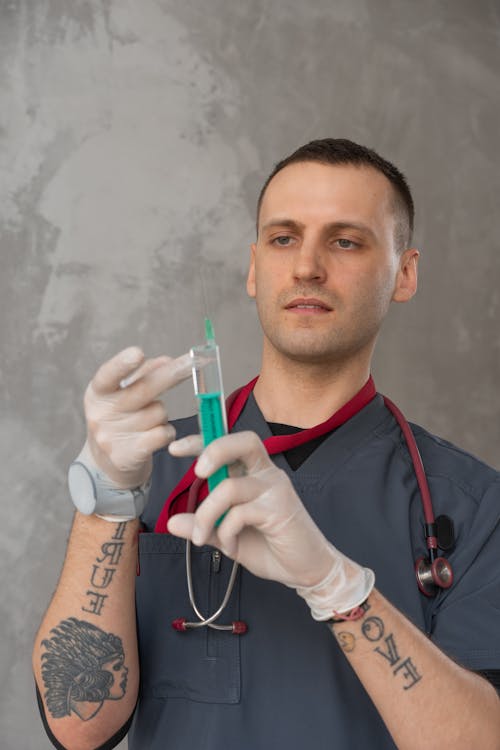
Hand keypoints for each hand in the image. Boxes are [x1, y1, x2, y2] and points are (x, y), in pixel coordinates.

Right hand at [83, 346, 191, 488]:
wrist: (106, 465)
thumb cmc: (119, 420)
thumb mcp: (122, 395)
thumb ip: (143, 375)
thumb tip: (166, 360)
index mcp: (97, 393)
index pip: (107, 376)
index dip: (122, 364)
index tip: (138, 352)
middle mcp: (101, 414)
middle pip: (143, 390)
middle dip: (170, 374)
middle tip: (191, 362)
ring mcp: (112, 436)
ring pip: (158, 412)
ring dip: (162, 414)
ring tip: (148, 422)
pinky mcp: (128, 455)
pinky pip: (163, 434)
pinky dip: (166, 432)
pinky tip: (156, 435)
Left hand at [168, 431, 374, 618]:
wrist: (307, 571)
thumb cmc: (272, 548)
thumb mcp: (228, 537)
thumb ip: (203, 526)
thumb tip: (172, 521)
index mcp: (255, 473)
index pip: (230, 445)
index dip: (203, 440)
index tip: (176, 449)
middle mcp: (267, 474)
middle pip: (243, 442)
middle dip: (214, 449)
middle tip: (197, 473)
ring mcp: (275, 490)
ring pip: (229, 487)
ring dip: (206, 515)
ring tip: (202, 538)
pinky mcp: (280, 509)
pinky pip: (239, 513)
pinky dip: (226, 533)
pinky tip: (231, 548)